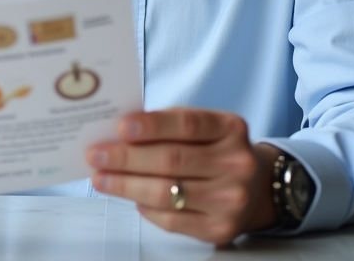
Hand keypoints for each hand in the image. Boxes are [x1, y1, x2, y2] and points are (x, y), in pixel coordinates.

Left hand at [86, 108, 277, 244]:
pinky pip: (172, 220)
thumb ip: (168, 126)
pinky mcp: (220, 229)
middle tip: (96, 155)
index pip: (187, 125)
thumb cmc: (216, 151)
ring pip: (167, 193)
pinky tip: (131, 197)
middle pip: (172, 161)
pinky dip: (145, 208)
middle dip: (127, 158)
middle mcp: (236, 164)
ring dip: (126, 185)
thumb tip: (119, 134)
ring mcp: (231, 199)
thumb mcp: (204, 128)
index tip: (121, 127)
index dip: (153, 126)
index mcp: (230, 129)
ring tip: (102, 178)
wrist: (257, 188)